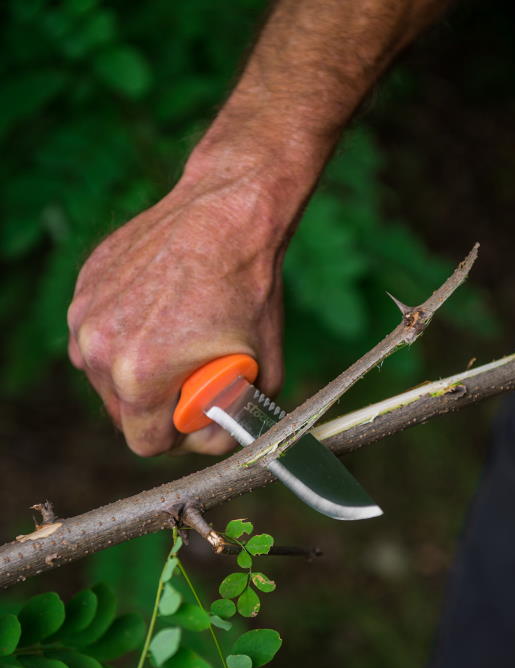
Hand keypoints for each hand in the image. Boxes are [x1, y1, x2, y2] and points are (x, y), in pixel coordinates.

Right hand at [67, 152, 284, 456]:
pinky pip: (99, 335)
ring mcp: (86, 315)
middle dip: (160, 407)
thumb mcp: (261, 367)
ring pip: (106, 375)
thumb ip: (237, 416)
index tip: (201, 415)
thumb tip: (220, 435)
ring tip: (176, 343)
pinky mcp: (85, 288)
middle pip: (124, 412)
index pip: (147, 442)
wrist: (227, 211)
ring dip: (138, 372)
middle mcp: (100, 349)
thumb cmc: (248, 288)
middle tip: (193, 381)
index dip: (181, 436)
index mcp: (139, 376)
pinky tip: (159, 312)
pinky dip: (125, 336)